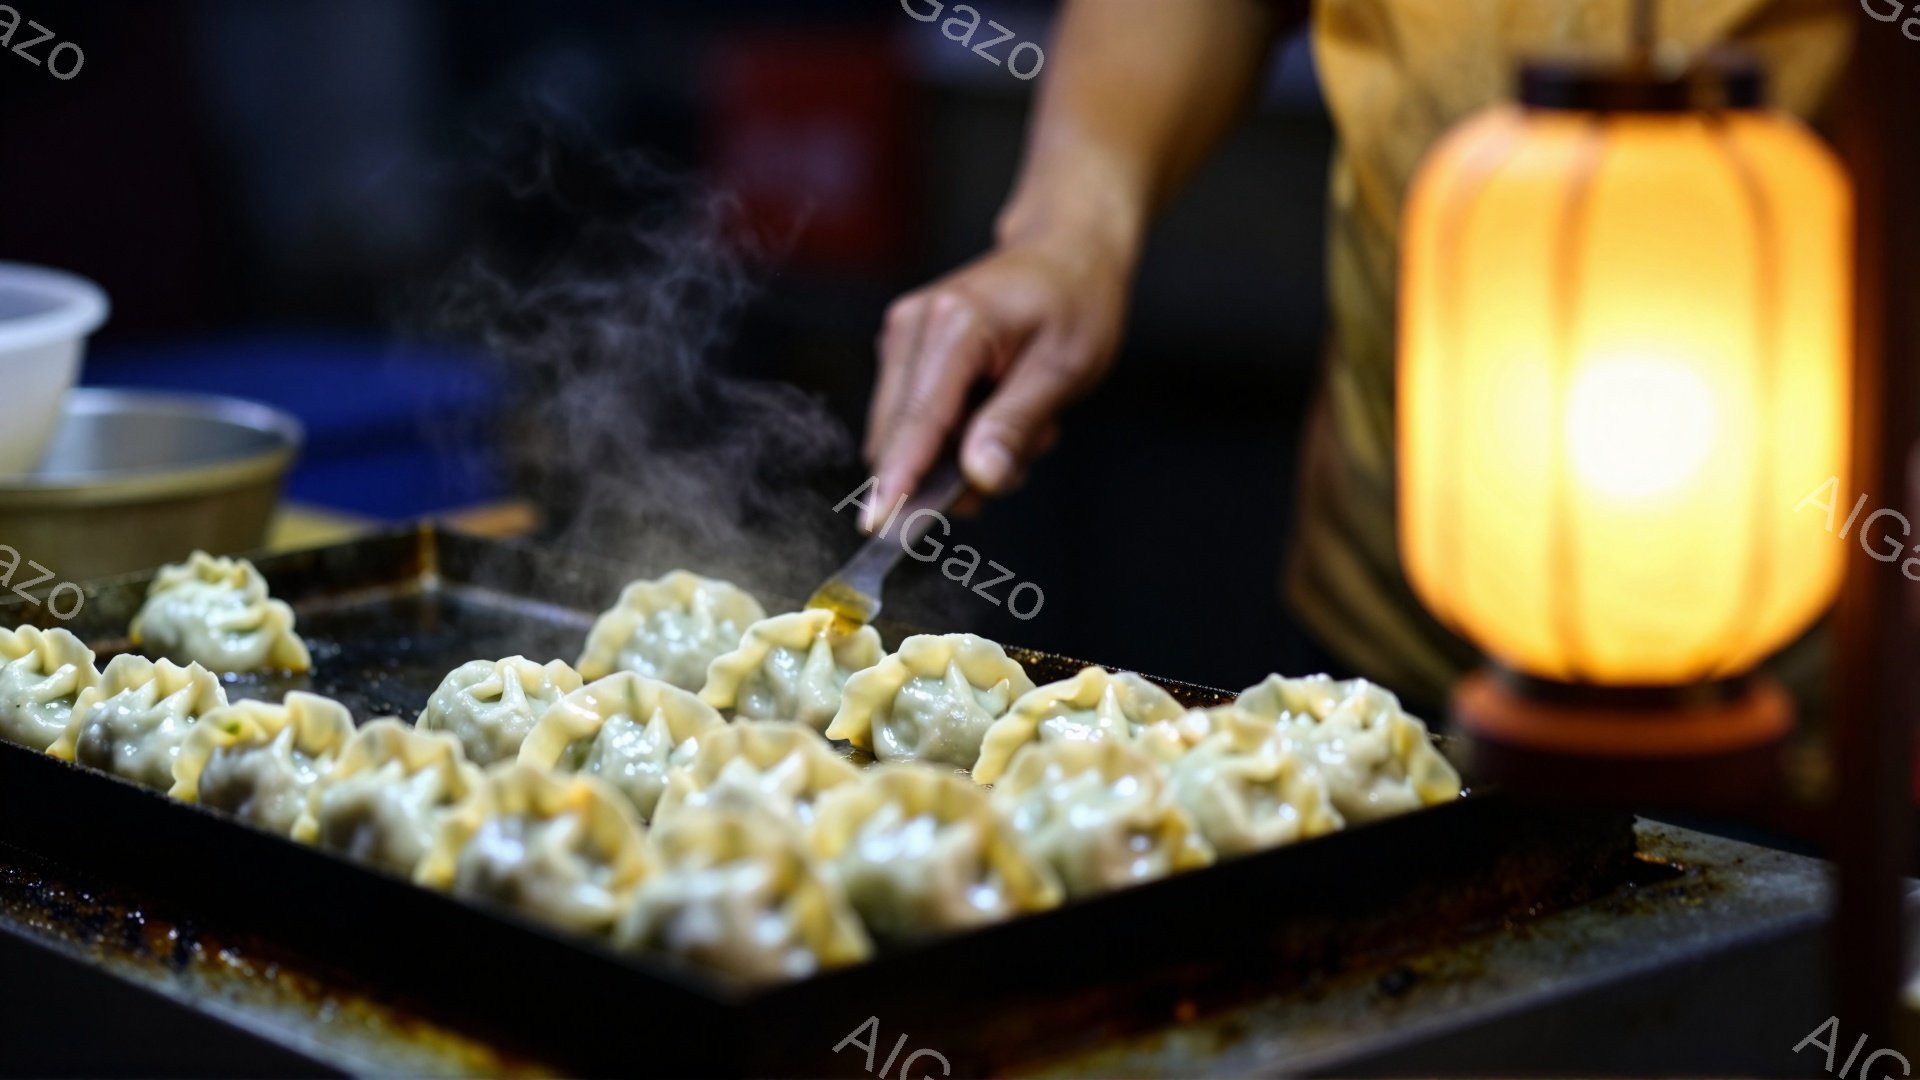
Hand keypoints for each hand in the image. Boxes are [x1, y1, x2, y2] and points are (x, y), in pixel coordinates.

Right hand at [864, 227, 1134, 525]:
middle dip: (949, 470)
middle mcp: (914, 325)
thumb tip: (978, 478)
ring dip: (958, 451)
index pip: (919, 419)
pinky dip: (954, 433)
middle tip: (1019, 458)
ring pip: (905, 432)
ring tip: (1021, 420)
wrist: (1067, 253)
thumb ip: (1016, 424)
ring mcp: (903, 335)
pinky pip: (915, 418)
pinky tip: (998, 408)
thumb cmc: (1075, 303)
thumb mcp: (1065, 369)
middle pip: (901, 433)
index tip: (879, 524)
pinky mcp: (904, 349)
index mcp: (955, 324)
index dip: (900, 478)